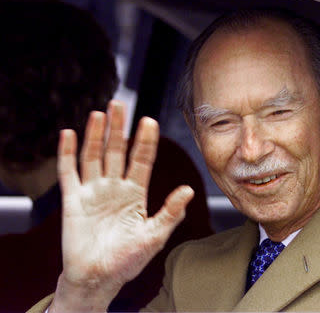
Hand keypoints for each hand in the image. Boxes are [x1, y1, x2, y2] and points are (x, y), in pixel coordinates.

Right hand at [50, 100, 193, 311]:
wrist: (98, 278)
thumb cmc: (127, 260)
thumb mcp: (154, 236)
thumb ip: (170, 212)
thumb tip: (189, 189)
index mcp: (135, 193)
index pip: (142, 160)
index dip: (145, 141)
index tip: (150, 121)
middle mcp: (114, 187)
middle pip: (117, 151)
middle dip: (118, 128)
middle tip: (120, 104)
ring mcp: (93, 191)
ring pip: (94, 156)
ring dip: (95, 135)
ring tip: (100, 113)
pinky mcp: (73, 200)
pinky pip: (68, 172)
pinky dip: (67, 153)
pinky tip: (69, 134)